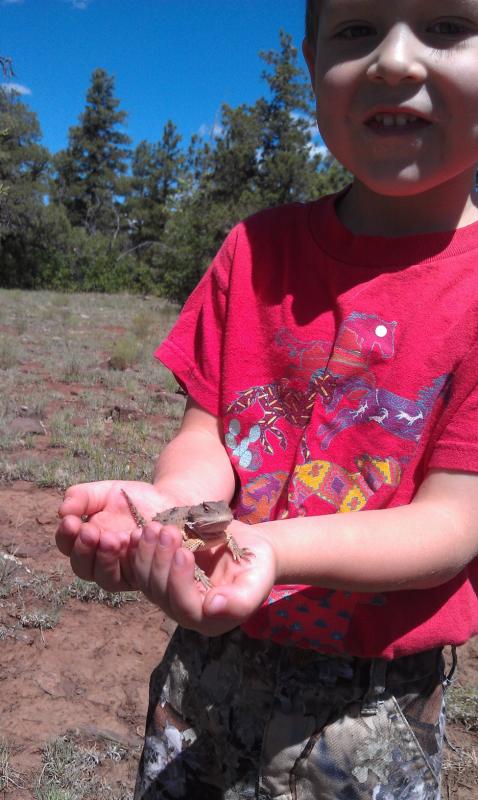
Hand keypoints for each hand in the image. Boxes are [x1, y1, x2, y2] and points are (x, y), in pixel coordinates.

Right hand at [56, 481, 173, 591]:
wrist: (169, 501)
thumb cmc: (133, 499)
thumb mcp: (104, 492)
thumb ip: (82, 498)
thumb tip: (63, 511)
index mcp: (87, 542)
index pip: (67, 546)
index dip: (66, 536)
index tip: (71, 521)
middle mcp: (101, 561)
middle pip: (82, 568)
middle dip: (83, 550)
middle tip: (90, 532)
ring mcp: (124, 572)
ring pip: (106, 579)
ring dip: (106, 560)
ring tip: (112, 538)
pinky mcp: (145, 576)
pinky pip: (136, 576)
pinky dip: (134, 560)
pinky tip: (136, 540)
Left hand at [131, 519, 276, 635]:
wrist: (249, 549)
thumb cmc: (257, 565)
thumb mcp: (257, 580)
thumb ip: (241, 600)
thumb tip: (213, 606)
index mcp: (209, 620)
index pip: (185, 606)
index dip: (180, 581)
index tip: (183, 551)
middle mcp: (184, 612)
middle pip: (161, 593)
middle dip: (161, 560)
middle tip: (165, 531)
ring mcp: (169, 595)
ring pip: (147, 580)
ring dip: (146, 553)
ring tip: (153, 527)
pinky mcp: (160, 577)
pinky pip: (141, 568)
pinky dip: (138, 550)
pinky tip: (139, 531)